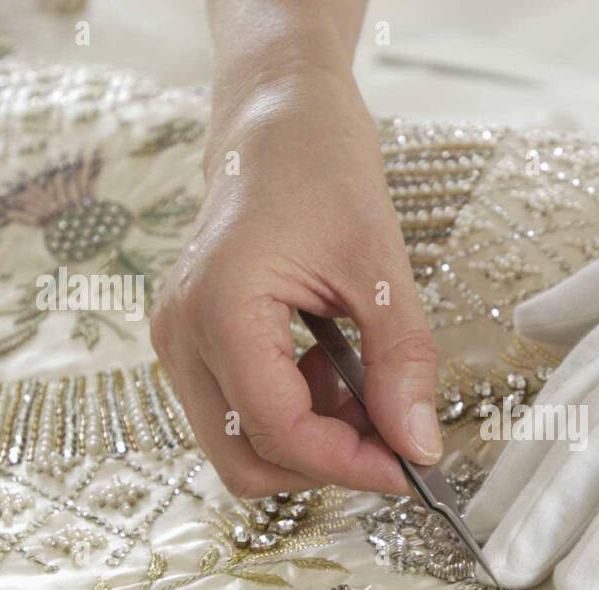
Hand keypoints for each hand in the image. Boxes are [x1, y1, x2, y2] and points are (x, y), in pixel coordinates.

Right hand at [152, 70, 440, 497]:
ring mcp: (179, 340)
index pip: (278, 433)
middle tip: (391, 438)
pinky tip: (335, 371)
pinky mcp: (194, 340)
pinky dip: (295, 414)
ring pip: (239, 444)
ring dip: (311, 440)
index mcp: (218, 310)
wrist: (275, 113)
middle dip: (324, 464)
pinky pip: (239, 412)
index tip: (411, 467)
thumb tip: (419, 445)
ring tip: (366, 388)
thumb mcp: (382, 265)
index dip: (349, 464)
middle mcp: (182, 335)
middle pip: (244, 461)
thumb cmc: (320, 165)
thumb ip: (401, 362)